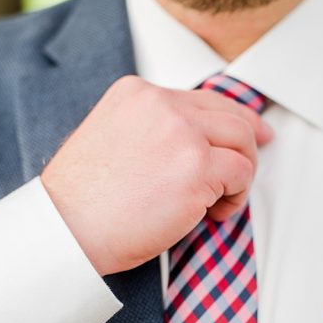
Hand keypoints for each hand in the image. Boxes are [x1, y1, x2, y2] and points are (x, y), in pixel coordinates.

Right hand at [41, 75, 272, 275]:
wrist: (66, 229)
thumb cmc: (85, 200)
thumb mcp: (114, 138)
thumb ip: (155, 129)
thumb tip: (203, 139)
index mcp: (137, 93)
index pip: (203, 99)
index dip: (235, 118)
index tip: (256, 132)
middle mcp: (162, 105)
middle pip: (231, 116)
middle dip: (248, 146)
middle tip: (247, 173)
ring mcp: (182, 134)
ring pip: (242, 141)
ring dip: (241, 174)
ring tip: (218, 201)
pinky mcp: (198, 167)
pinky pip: (242, 174)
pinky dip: (236, 198)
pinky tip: (213, 214)